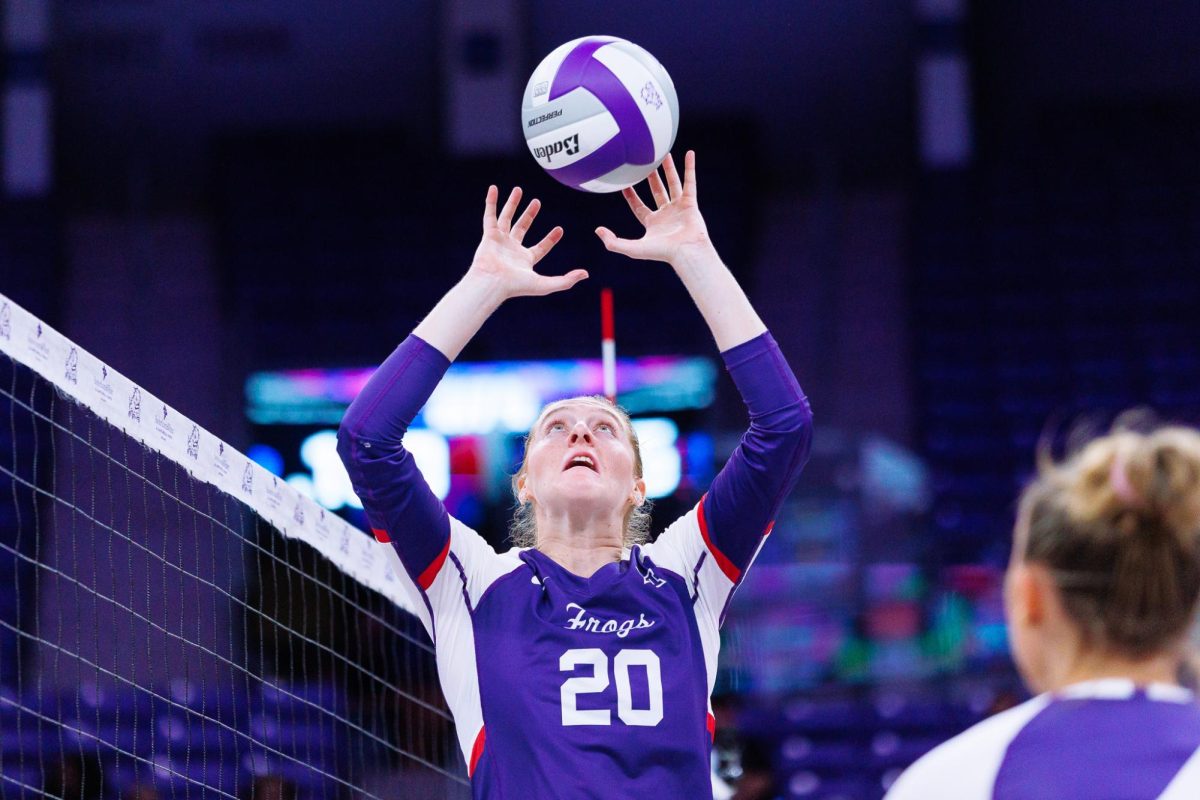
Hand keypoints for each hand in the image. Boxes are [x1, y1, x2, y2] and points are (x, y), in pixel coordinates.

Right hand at [468, 186, 587, 298]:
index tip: (560, 229)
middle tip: (537, 201)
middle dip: (530, 214)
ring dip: (512, 204)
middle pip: (522, 227)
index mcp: (525, 260)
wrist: (492, 284)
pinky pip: (490, 215)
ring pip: (507, 218)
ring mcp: (500, 241)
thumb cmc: (516, 286)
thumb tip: (586, 274)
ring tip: (518, 189)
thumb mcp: (545, 285)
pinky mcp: (489, 235)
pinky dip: (491, 202)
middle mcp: (512, 249)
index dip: (551, 239)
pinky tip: (494, 189)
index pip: (541, 247)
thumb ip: (566, 281)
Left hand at [595, 151, 711, 266]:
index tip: (624, 182)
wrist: (686, 252)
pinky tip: (689, 154)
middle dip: (650, 178)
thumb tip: (597, 230)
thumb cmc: (661, 253)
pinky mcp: (690, 204)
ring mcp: (679, 208)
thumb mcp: (632, 249)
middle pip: (656, 191)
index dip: (630, 195)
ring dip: (668, 169)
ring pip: (672, 184)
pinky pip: (690, 182)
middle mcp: (665, 214)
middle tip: (645, 163)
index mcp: (652, 223)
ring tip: (663, 154)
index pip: (638, 206)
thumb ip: (613, 242)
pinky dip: (690, 168)